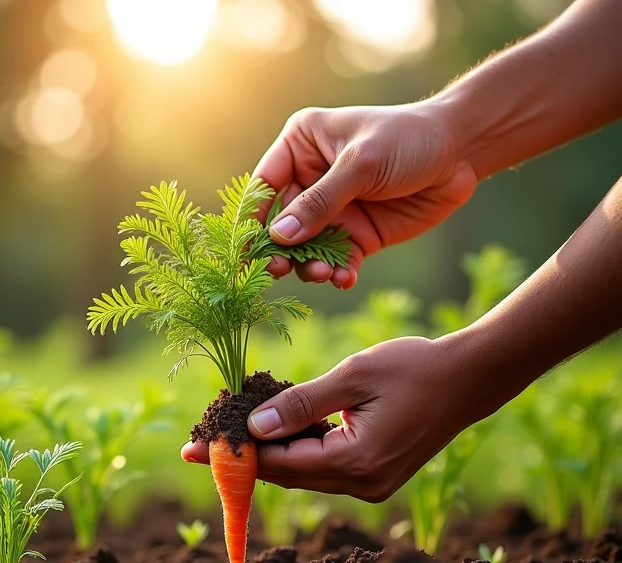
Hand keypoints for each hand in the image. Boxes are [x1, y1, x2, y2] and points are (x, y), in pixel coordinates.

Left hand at [181, 336, 489, 501]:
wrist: (469, 378)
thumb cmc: (413, 367)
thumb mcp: (352, 376)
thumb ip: (301, 404)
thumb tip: (255, 427)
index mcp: (356, 462)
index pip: (280, 464)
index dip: (236, 455)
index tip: (194, 449)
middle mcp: (362, 484)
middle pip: (287, 475)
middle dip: (245, 457)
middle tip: (202, 442)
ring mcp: (371, 484)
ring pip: (304, 473)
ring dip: (270, 453)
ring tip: (232, 432)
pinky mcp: (375, 475)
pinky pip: (324, 467)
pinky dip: (298, 450)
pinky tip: (275, 430)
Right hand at [255, 105, 477, 288]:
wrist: (462, 152)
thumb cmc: (407, 139)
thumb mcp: (361, 164)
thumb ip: (320, 202)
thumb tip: (278, 237)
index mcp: (301, 147)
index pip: (265, 186)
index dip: (253, 218)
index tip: (245, 248)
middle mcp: (311, 181)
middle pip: (281, 225)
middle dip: (279, 250)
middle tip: (277, 270)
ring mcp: (334, 212)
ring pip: (307, 249)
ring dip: (309, 266)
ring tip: (323, 274)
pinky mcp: (357, 236)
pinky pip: (338, 262)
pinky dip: (338, 274)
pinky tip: (345, 279)